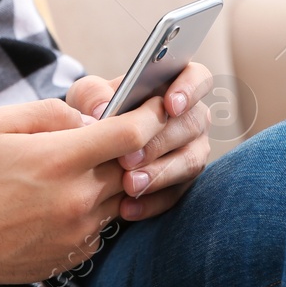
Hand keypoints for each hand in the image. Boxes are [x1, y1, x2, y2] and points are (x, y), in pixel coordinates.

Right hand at [0, 97, 168, 285]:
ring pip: (122, 196)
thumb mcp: (0, 123)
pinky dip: (96, 209)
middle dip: (131, 148)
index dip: (152, 115)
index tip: (158, 105)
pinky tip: (65, 201)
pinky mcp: (78, 252)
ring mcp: (80, 229)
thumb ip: (52, 111)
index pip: (131, 134)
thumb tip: (92, 119)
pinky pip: (105, 223)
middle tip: (117, 136)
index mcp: (61, 159)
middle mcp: (78, 197)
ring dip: (112, 180)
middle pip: (134, 165)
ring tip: (80, 170)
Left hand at [65, 63, 212, 221]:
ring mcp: (192, 151)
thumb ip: (94, 94)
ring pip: (191, 162)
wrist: (90, 148)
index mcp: (174, 85)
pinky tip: (127, 209)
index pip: (198, 78)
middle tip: (129, 157)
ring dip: (160, 175)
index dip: (189, 89)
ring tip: (128, 185)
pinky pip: (177, 195)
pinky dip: (152, 203)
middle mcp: (191, 118)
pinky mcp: (183, 183)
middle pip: (192, 124)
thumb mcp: (87, 97)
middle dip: (160, 141)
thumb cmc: (95, 111)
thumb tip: (103, 109)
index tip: (170, 106)